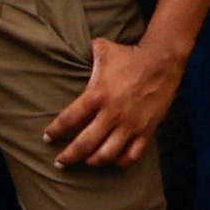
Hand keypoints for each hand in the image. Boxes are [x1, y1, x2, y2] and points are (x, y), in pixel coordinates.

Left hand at [45, 31, 189, 169]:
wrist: (162, 60)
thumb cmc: (130, 55)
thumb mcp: (103, 50)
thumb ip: (85, 54)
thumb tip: (72, 48)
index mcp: (97, 95)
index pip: (69, 119)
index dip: (55, 131)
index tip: (47, 137)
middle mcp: (111, 113)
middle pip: (84, 144)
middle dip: (69, 156)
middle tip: (60, 162)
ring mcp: (130, 124)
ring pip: (107, 154)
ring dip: (92, 161)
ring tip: (86, 161)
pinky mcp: (146, 130)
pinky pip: (132, 155)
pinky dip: (120, 161)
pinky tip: (113, 160)